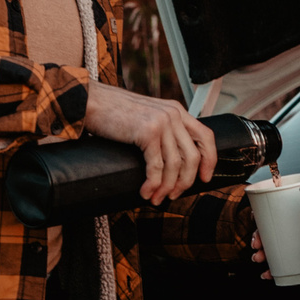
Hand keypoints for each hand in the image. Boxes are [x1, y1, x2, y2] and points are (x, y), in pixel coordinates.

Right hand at [81, 83, 216, 203]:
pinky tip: (146, 191)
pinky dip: (153, 184)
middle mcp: (173, 114)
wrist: (90, 101)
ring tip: (156, 198)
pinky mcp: (147, 132)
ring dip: (167, 187)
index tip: (204, 178)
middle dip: (185, 181)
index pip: (206, 136)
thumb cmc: (113, 112)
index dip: (209, 160)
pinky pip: (156, 167)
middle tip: (174, 195)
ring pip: (175, 165)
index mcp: (176, 110)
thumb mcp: (147, 116)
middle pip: (193, 156)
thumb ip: (163, 130)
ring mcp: (162, 122)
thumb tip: (171, 161)